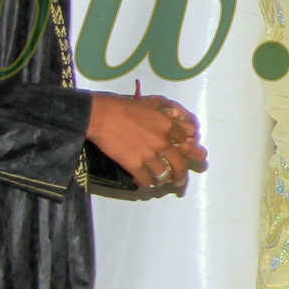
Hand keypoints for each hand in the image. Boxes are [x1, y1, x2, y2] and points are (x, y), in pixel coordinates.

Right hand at [87, 93, 205, 194]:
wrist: (102, 116)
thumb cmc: (121, 106)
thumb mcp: (148, 105)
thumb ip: (161, 113)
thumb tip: (168, 116)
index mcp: (167, 124)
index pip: (186, 138)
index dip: (184, 145)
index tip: (182, 150)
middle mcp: (162, 142)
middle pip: (180, 163)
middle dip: (181, 174)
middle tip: (179, 180)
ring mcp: (150, 155)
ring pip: (163, 175)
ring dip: (161, 179)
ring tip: (158, 181)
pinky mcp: (135, 166)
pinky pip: (146, 181)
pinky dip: (146, 183)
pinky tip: (142, 182)